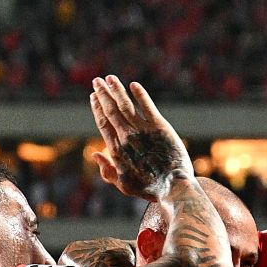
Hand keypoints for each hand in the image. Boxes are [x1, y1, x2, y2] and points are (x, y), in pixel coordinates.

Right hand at [89, 75, 192, 200]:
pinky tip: (133, 85)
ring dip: (116, 90)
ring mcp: (143, 130)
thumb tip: (95, 154)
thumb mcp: (123, 185)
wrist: (173, 188)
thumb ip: (107, 171)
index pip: (104, 123)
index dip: (97, 108)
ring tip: (110, 78)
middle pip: (111, 110)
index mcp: (117, 150)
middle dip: (103, 94)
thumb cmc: (149, 188)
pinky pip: (147, 106)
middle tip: (97, 81)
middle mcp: (127, 137)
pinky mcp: (160, 127)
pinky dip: (140, 95)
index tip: (93, 97)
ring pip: (125, 105)